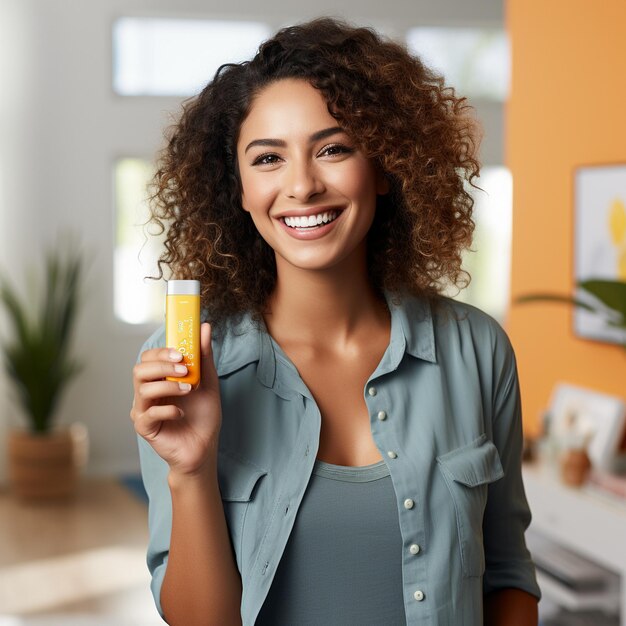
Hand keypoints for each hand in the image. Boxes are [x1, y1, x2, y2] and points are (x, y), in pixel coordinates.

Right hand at [131, 323, 221, 475]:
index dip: (161, 351)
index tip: (181, 352)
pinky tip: (181, 413)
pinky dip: (167, 409)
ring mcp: (144, 410)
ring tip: (188, 390)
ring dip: (168, 386)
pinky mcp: (145, 428)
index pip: (148, 357)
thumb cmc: (204, 416)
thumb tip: (204, 327)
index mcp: (159, 379)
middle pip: (139, 369)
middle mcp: (147, 392)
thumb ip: (204, 356)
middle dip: (162, 365)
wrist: (205, 448)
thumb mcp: (208, 382)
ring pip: (142, 389)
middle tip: (185, 370)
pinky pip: (148, 413)